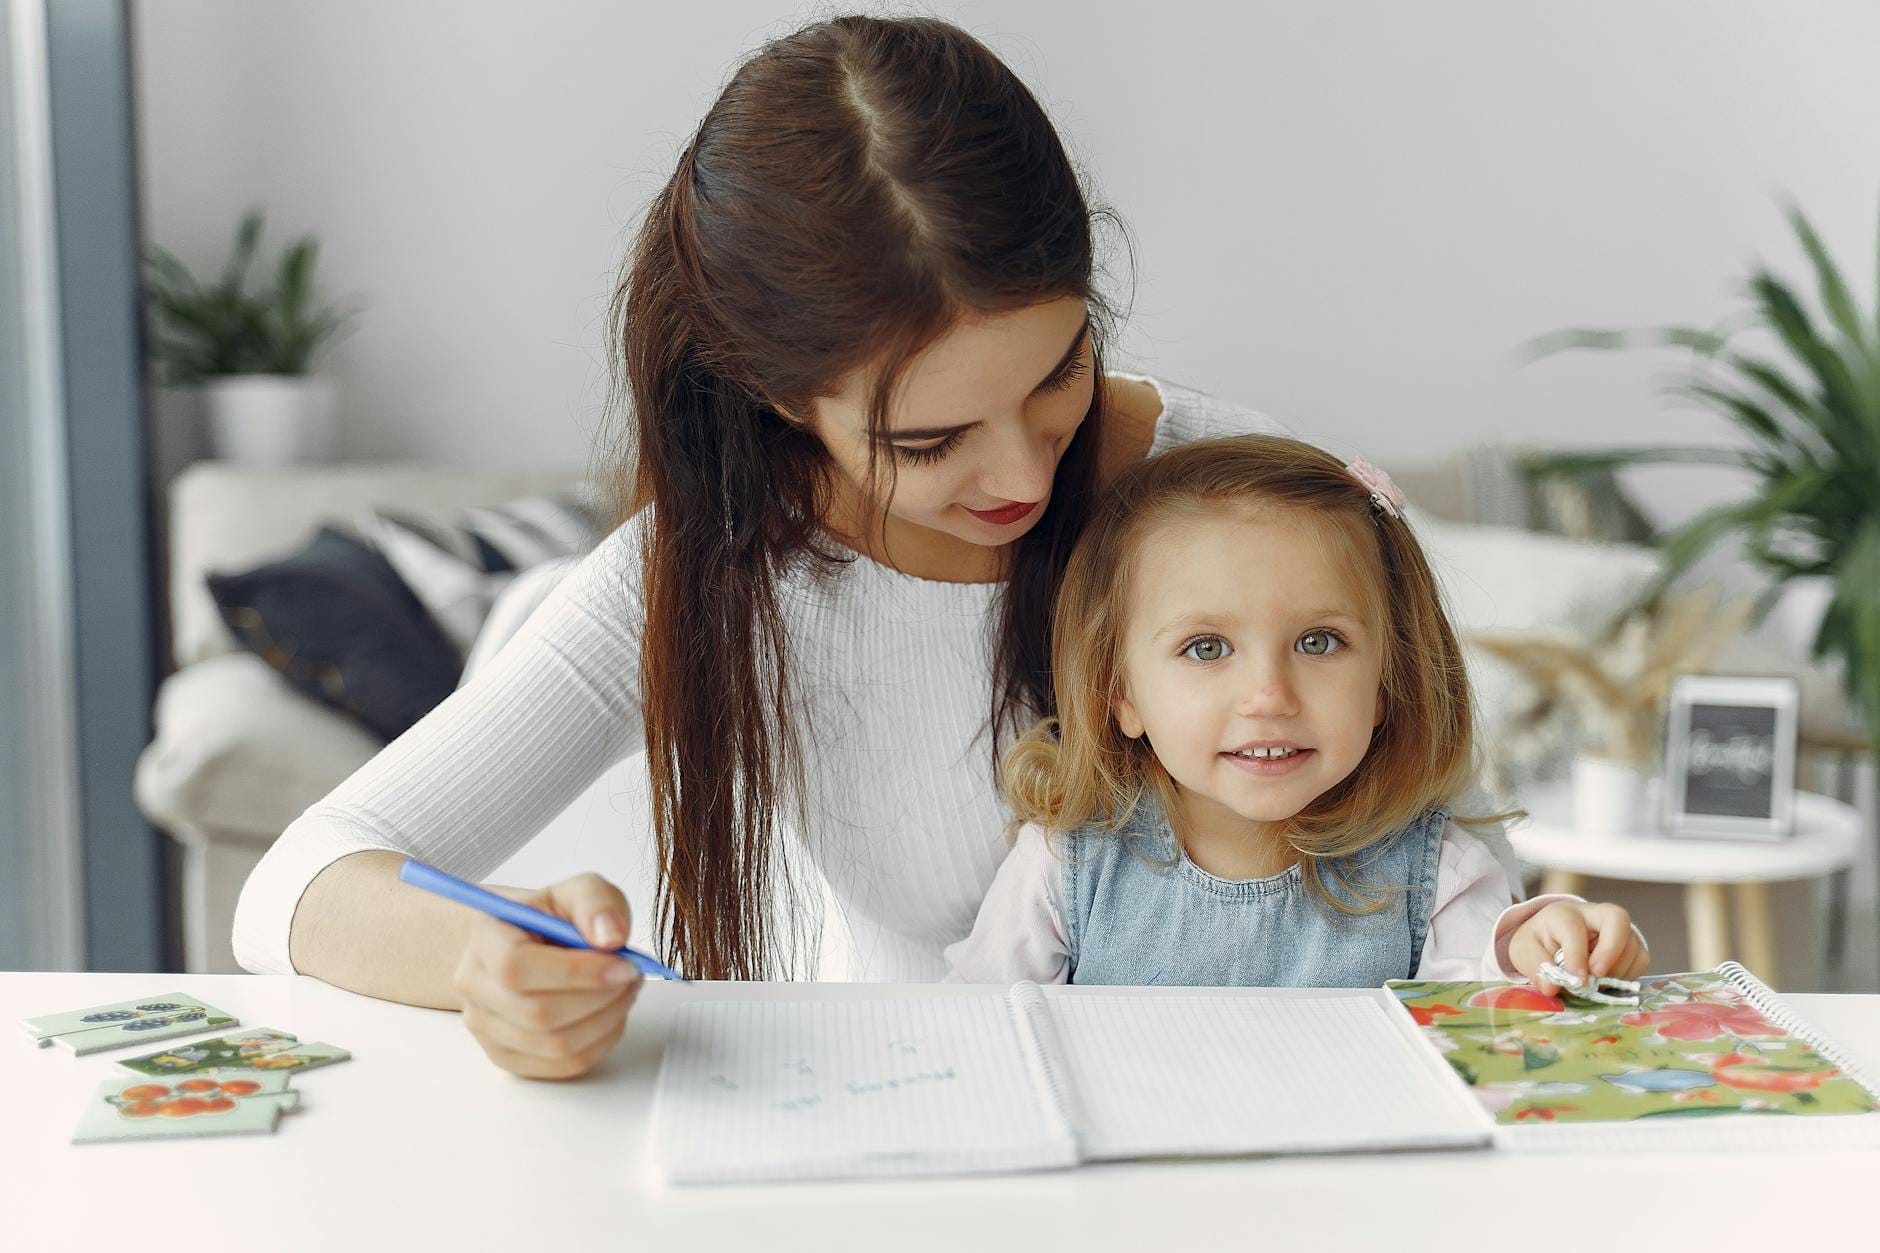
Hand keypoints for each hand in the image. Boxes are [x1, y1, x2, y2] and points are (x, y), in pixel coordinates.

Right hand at [452, 873, 641, 1078]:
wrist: (527, 944)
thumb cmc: (552, 919)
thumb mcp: (579, 891)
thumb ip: (597, 903)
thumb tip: (611, 938)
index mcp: (485, 937)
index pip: (517, 968)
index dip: (576, 973)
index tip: (623, 965)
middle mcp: (474, 985)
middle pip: (539, 1015)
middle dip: (601, 998)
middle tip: (632, 975)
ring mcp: (485, 1026)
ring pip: (555, 1046)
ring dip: (606, 1020)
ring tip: (624, 990)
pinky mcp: (506, 1055)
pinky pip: (562, 1066)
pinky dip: (599, 1042)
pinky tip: (608, 1014)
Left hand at [1507, 900, 1648, 996]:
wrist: (1554, 937)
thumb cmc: (1541, 942)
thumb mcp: (1525, 951)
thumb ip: (1535, 966)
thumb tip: (1551, 988)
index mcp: (1563, 914)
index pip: (1574, 929)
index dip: (1576, 956)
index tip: (1576, 980)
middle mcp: (1594, 914)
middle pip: (1617, 919)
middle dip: (1610, 951)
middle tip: (1597, 975)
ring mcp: (1617, 928)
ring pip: (1631, 945)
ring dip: (1616, 971)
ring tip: (1595, 983)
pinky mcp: (1631, 943)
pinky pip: (1640, 960)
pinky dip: (1627, 975)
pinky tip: (1607, 981)